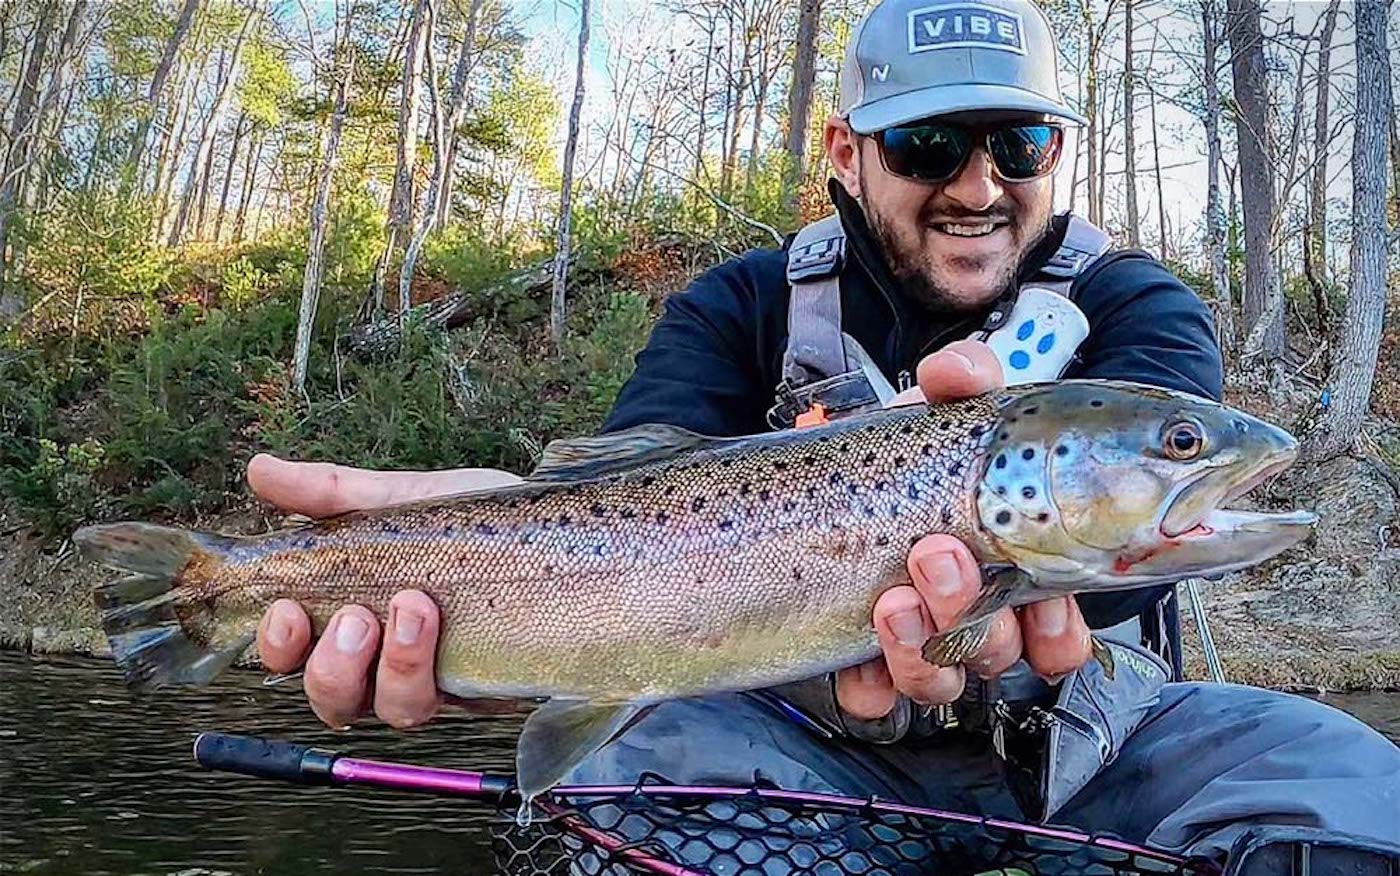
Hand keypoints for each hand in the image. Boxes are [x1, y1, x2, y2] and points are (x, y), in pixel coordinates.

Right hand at [249, 453, 521, 729]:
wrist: (565, 524)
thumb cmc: (480, 519)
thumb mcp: (404, 498)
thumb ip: (334, 494)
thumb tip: (257, 470)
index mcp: (358, 618)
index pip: (295, 656)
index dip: (277, 648)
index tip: (284, 609)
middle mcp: (389, 660)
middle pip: (334, 701)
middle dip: (330, 668)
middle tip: (354, 617)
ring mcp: (440, 677)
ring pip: (390, 710)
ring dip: (388, 666)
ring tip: (410, 608)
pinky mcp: (487, 687)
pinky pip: (448, 703)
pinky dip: (429, 664)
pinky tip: (436, 619)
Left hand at [835, 340, 1092, 719]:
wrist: (813, 482)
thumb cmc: (896, 451)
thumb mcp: (934, 410)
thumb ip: (961, 380)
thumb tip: (959, 372)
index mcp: (1014, 569)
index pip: (1060, 633)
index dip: (1059, 631)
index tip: (1039, 592)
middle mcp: (974, 614)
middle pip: (1004, 653)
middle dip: (975, 612)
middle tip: (936, 554)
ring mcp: (919, 640)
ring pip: (945, 679)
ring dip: (923, 645)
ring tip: (890, 595)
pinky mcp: (860, 662)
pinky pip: (876, 702)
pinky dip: (870, 682)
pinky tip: (857, 655)